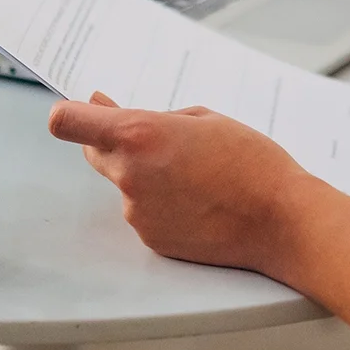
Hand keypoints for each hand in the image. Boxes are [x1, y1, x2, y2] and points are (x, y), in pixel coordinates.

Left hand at [46, 92, 314, 270]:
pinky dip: (163, 204)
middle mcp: (128, 176)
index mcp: (139, 135)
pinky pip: (144, 211)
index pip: (69, 123)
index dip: (70, 114)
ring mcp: (137, 212)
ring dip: (147, 175)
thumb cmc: (251, 163)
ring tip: (198, 175)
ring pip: (125, 183)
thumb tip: (121, 116)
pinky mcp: (151, 239)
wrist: (281, 220)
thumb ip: (156, 118)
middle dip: (115, 141)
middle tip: (155, 137)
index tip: (81, 110)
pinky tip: (199, 201)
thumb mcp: (204, 119)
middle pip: (94, 152)